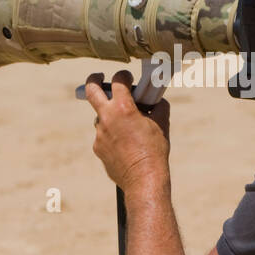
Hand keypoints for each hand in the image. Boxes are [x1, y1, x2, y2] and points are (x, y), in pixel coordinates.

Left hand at [84, 70, 169, 192]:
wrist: (144, 179)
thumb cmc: (155, 151)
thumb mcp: (162, 124)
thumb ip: (158, 107)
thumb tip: (157, 101)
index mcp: (123, 108)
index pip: (118, 80)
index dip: (123, 75)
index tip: (127, 76)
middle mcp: (107, 118)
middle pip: (92, 90)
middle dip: (94, 80)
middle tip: (99, 77)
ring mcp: (99, 134)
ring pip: (101, 118)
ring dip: (111, 117)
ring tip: (127, 128)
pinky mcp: (98, 148)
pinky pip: (104, 136)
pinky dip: (113, 136)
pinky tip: (126, 146)